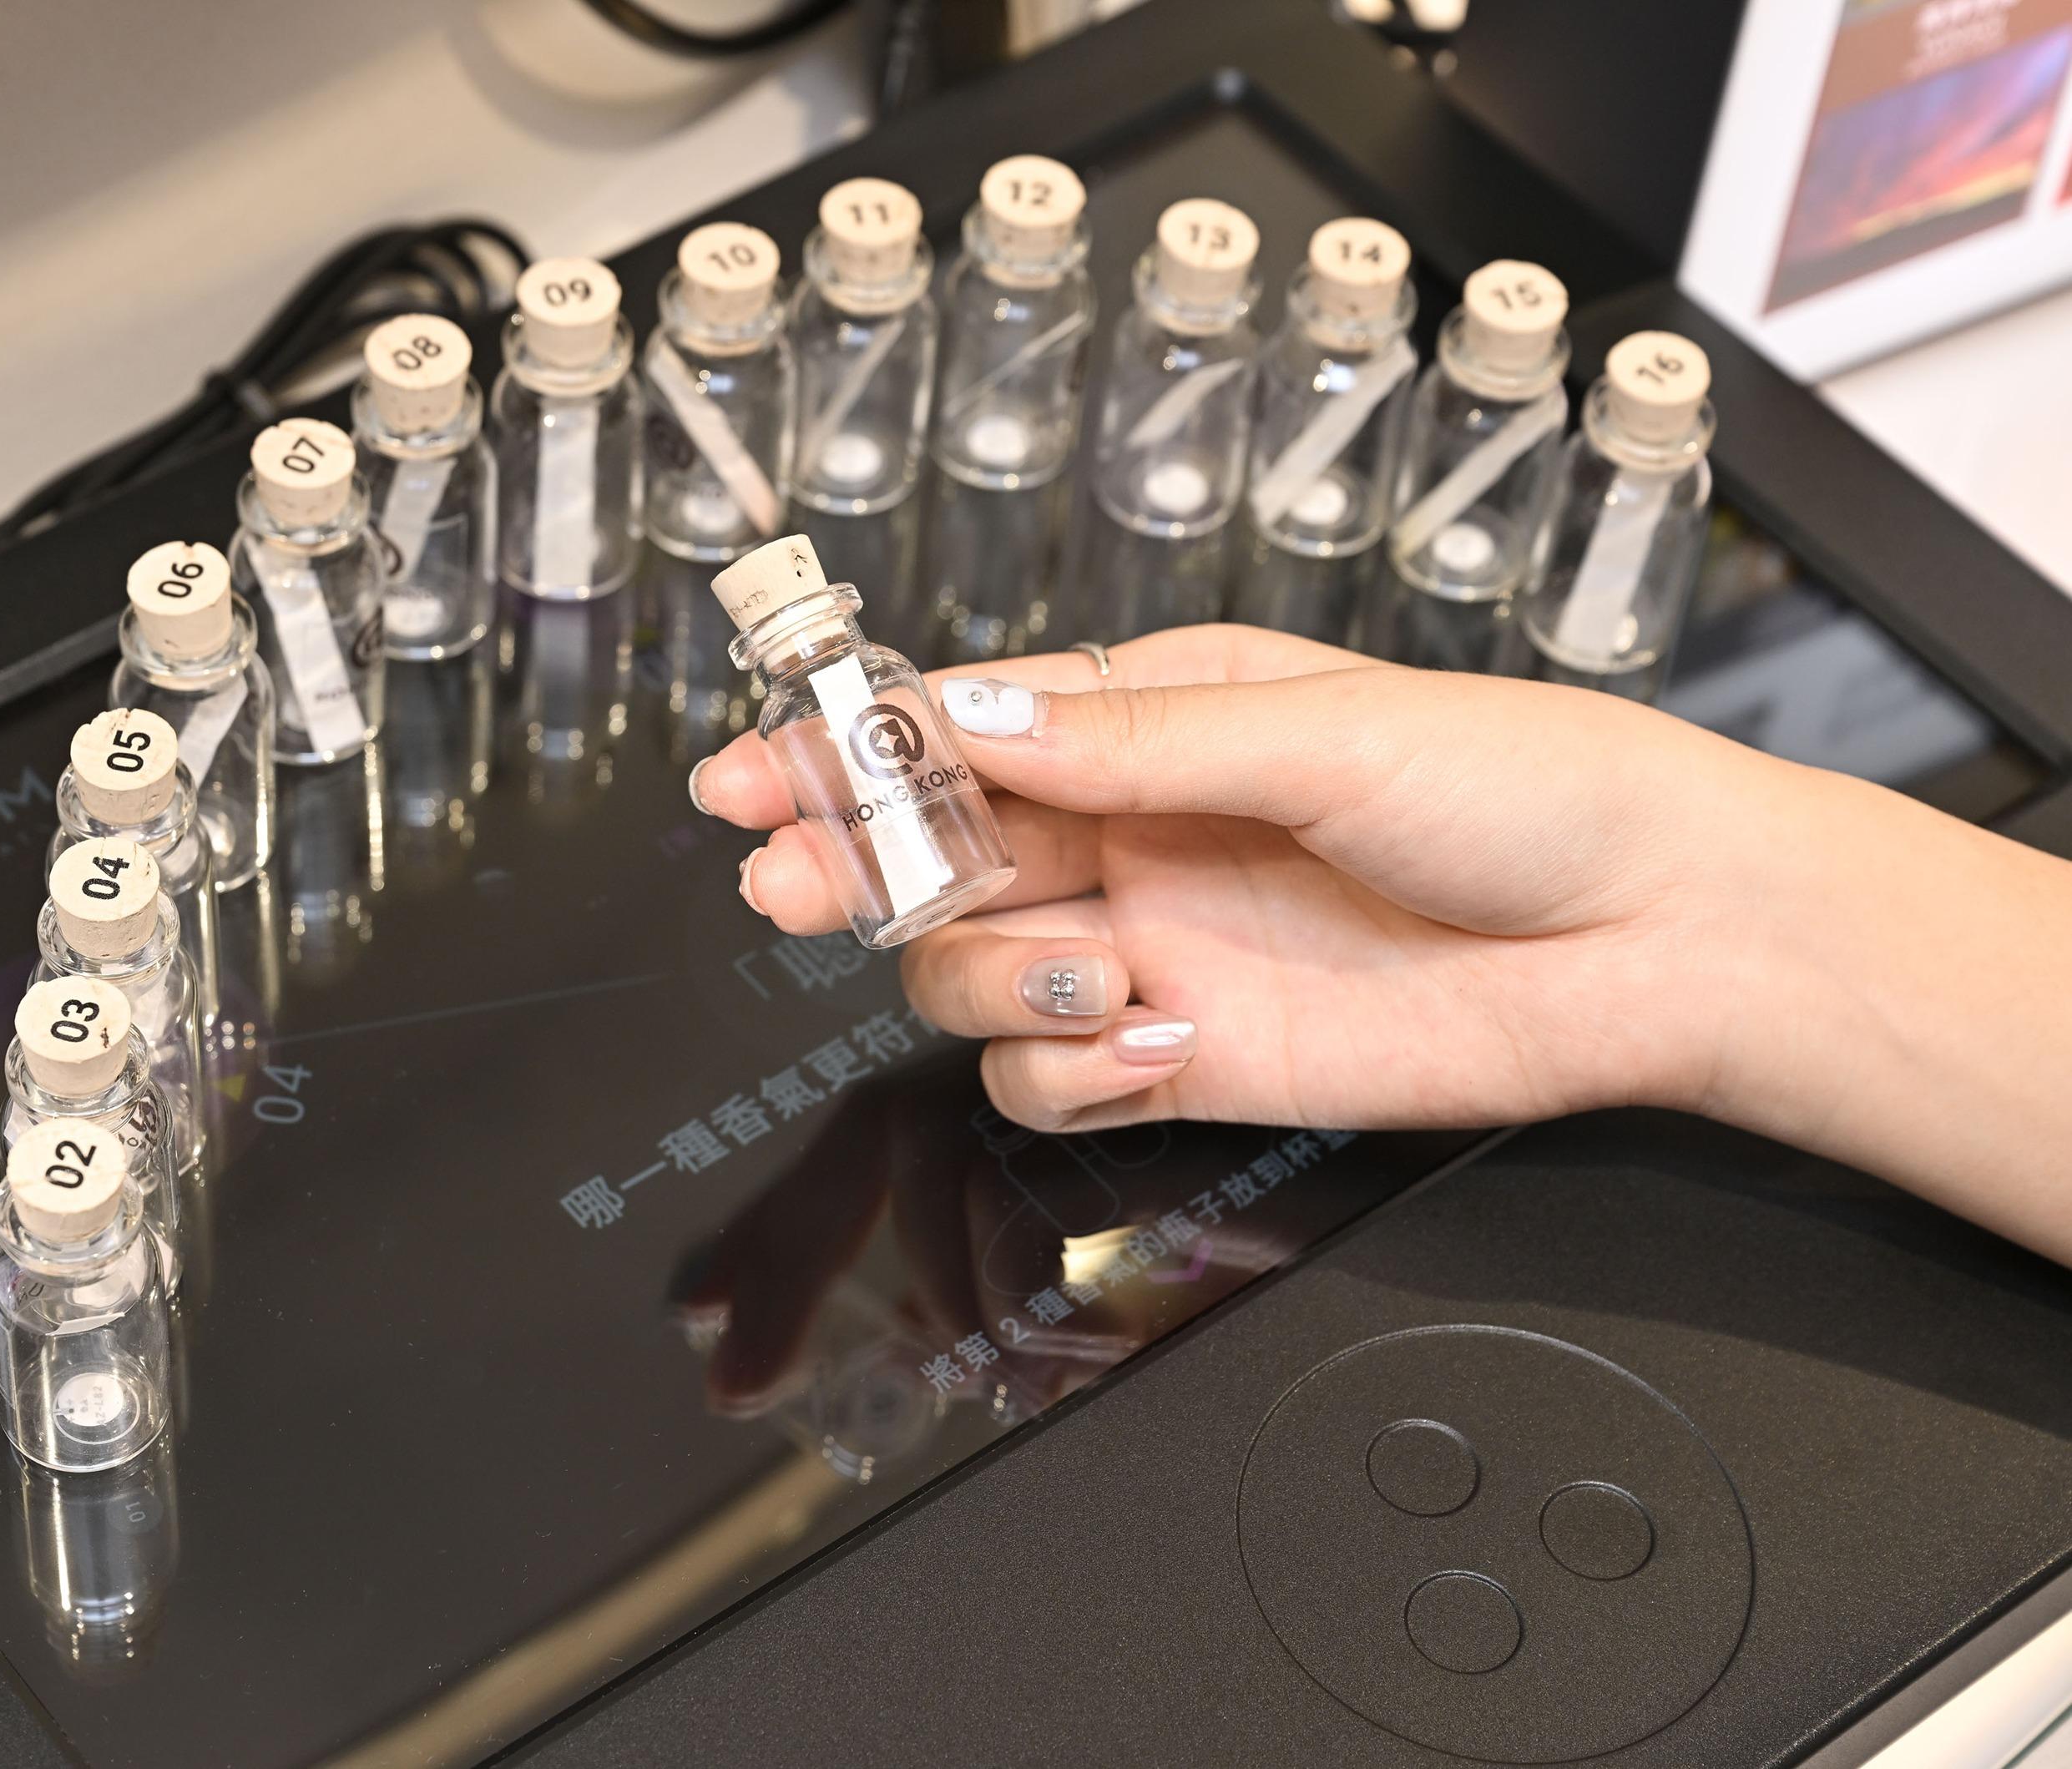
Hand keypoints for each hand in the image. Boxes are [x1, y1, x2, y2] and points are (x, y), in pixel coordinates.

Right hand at [694, 622, 1769, 1136]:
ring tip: (1107, 974)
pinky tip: (1160, 1039)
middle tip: (793, 887)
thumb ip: (1137, 742)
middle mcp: (1132, 834)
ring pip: (971, 979)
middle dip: (849, 871)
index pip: (956, 729)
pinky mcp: (1187, 1058)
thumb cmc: (1527, 788)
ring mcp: (1151, 948)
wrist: (1655, 936)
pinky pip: (1053, 1080)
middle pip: (928, 859)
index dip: (841, 752)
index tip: (750, 776)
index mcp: (1155, 721)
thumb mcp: (1326, 728)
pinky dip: (1077, 1072)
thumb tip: (974, 720)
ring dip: (997, 983)